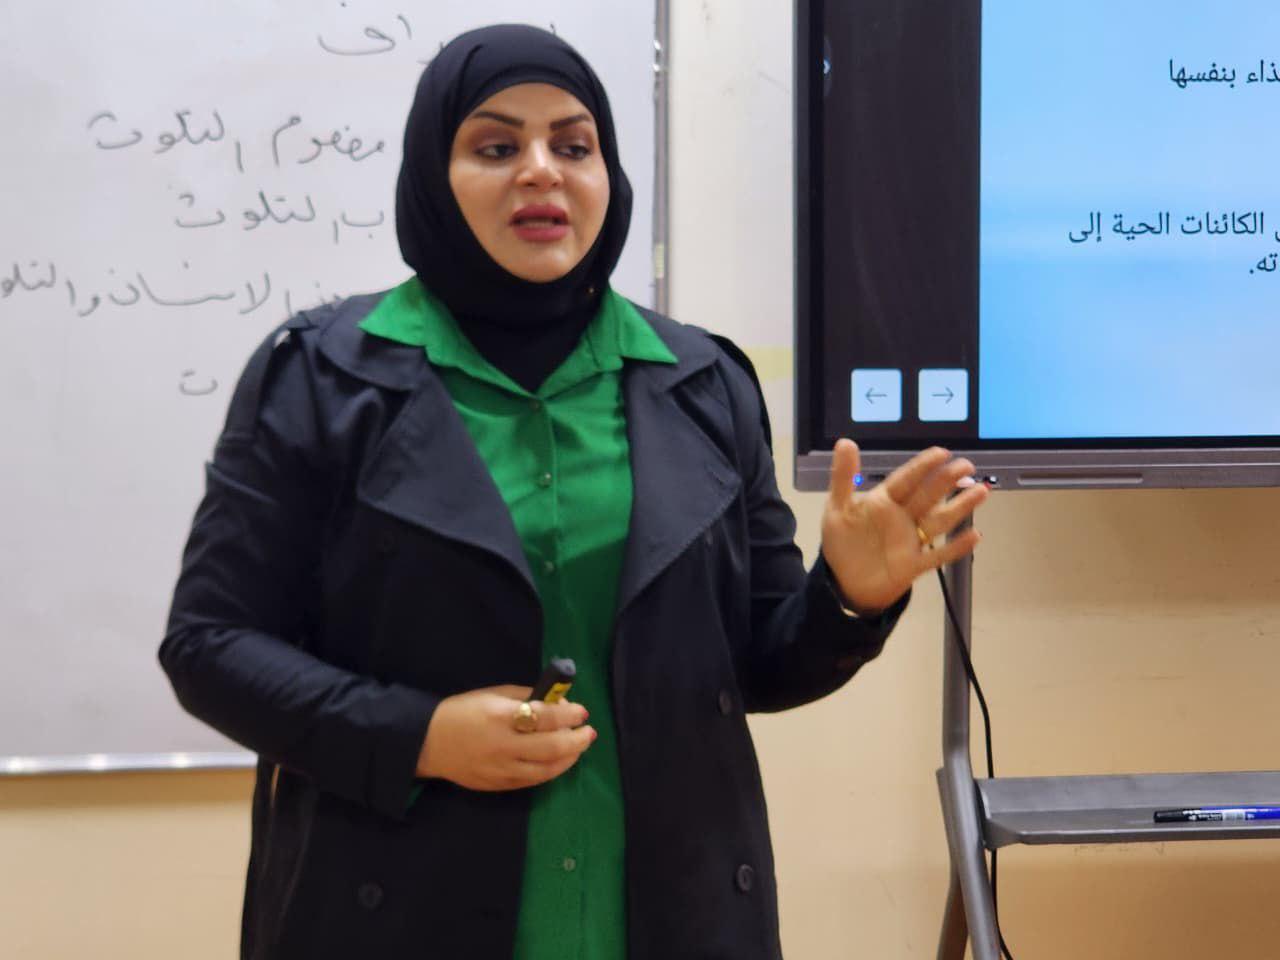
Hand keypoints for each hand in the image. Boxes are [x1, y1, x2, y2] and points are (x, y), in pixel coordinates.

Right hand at [417, 685, 595, 790]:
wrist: (427, 742)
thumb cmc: (462, 711)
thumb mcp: (493, 694)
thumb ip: (525, 697)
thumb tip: (557, 702)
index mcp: (500, 717)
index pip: (545, 717)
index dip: (569, 714)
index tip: (581, 712)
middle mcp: (503, 746)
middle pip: (552, 748)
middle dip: (577, 740)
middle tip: (589, 732)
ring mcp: (501, 770)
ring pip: (546, 770)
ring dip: (569, 758)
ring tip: (579, 747)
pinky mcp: (498, 786)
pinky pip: (533, 781)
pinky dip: (551, 770)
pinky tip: (559, 761)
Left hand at [821, 440, 987, 613]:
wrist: (842, 584)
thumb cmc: (842, 543)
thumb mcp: (837, 508)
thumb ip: (843, 477)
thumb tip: (845, 442)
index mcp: (884, 501)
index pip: (906, 479)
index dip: (923, 466)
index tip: (942, 453)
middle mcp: (902, 517)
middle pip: (928, 495)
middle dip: (946, 480)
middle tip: (966, 465)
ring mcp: (910, 541)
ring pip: (939, 520)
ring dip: (959, 507)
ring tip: (980, 491)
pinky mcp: (913, 565)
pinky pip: (938, 555)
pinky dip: (956, 547)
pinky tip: (974, 536)